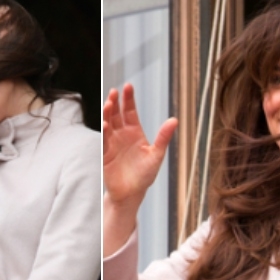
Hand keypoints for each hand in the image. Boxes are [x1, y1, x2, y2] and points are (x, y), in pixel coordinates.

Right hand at [102, 83, 177, 255]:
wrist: (132, 193)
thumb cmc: (145, 175)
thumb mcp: (157, 155)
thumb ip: (163, 137)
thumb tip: (175, 120)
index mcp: (135, 132)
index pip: (130, 111)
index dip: (128, 99)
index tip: (127, 86)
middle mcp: (122, 135)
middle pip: (117, 114)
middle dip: (115, 103)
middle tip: (115, 92)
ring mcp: (112, 143)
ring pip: (108, 124)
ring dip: (108, 114)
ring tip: (109, 104)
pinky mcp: (105, 154)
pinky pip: (104, 141)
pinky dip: (104, 132)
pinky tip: (105, 124)